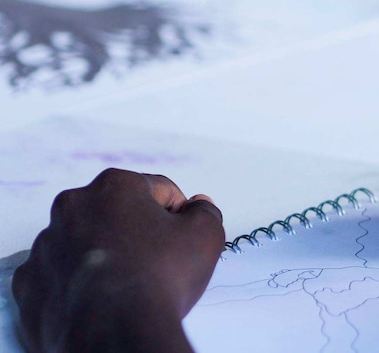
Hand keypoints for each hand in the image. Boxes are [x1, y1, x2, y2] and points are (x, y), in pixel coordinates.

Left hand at [12, 169, 224, 352]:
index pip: (157, 190)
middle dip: (136, 232)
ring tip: (127, 286)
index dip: (178, 215)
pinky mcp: (29, 286)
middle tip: (157, 262)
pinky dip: (77, 286)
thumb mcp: (205, 236)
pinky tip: (100, 301)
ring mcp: (45, 247)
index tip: (182, 240)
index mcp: (113, 187)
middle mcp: (71, 208)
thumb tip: (199, 206)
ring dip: (105, 257)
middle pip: (116, 214)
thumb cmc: (160, 278)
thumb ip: (204, 212)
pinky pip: (59, 278)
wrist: (115, 334)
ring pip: (84, 245)